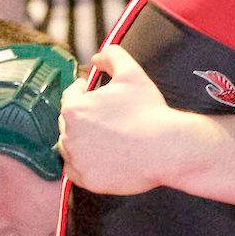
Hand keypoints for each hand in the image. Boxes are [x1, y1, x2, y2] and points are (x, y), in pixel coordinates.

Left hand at [58, 45, 216, 195]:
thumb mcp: (131, 73)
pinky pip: (76, 171)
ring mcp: (77, 160)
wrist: (166, 148)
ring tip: (103, 138)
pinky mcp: (87, 180)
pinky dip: (83, 165)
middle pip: (68, 122)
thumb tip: (98, 56)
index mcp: (75, 108)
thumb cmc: (149, 112)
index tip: (93, 94)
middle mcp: (69, 135)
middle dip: (82, 118)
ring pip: (69, 147)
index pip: (70, 96)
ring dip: (80, 141)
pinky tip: (100, 157)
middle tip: (103, 119)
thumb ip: (111, 55)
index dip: (83, 92)